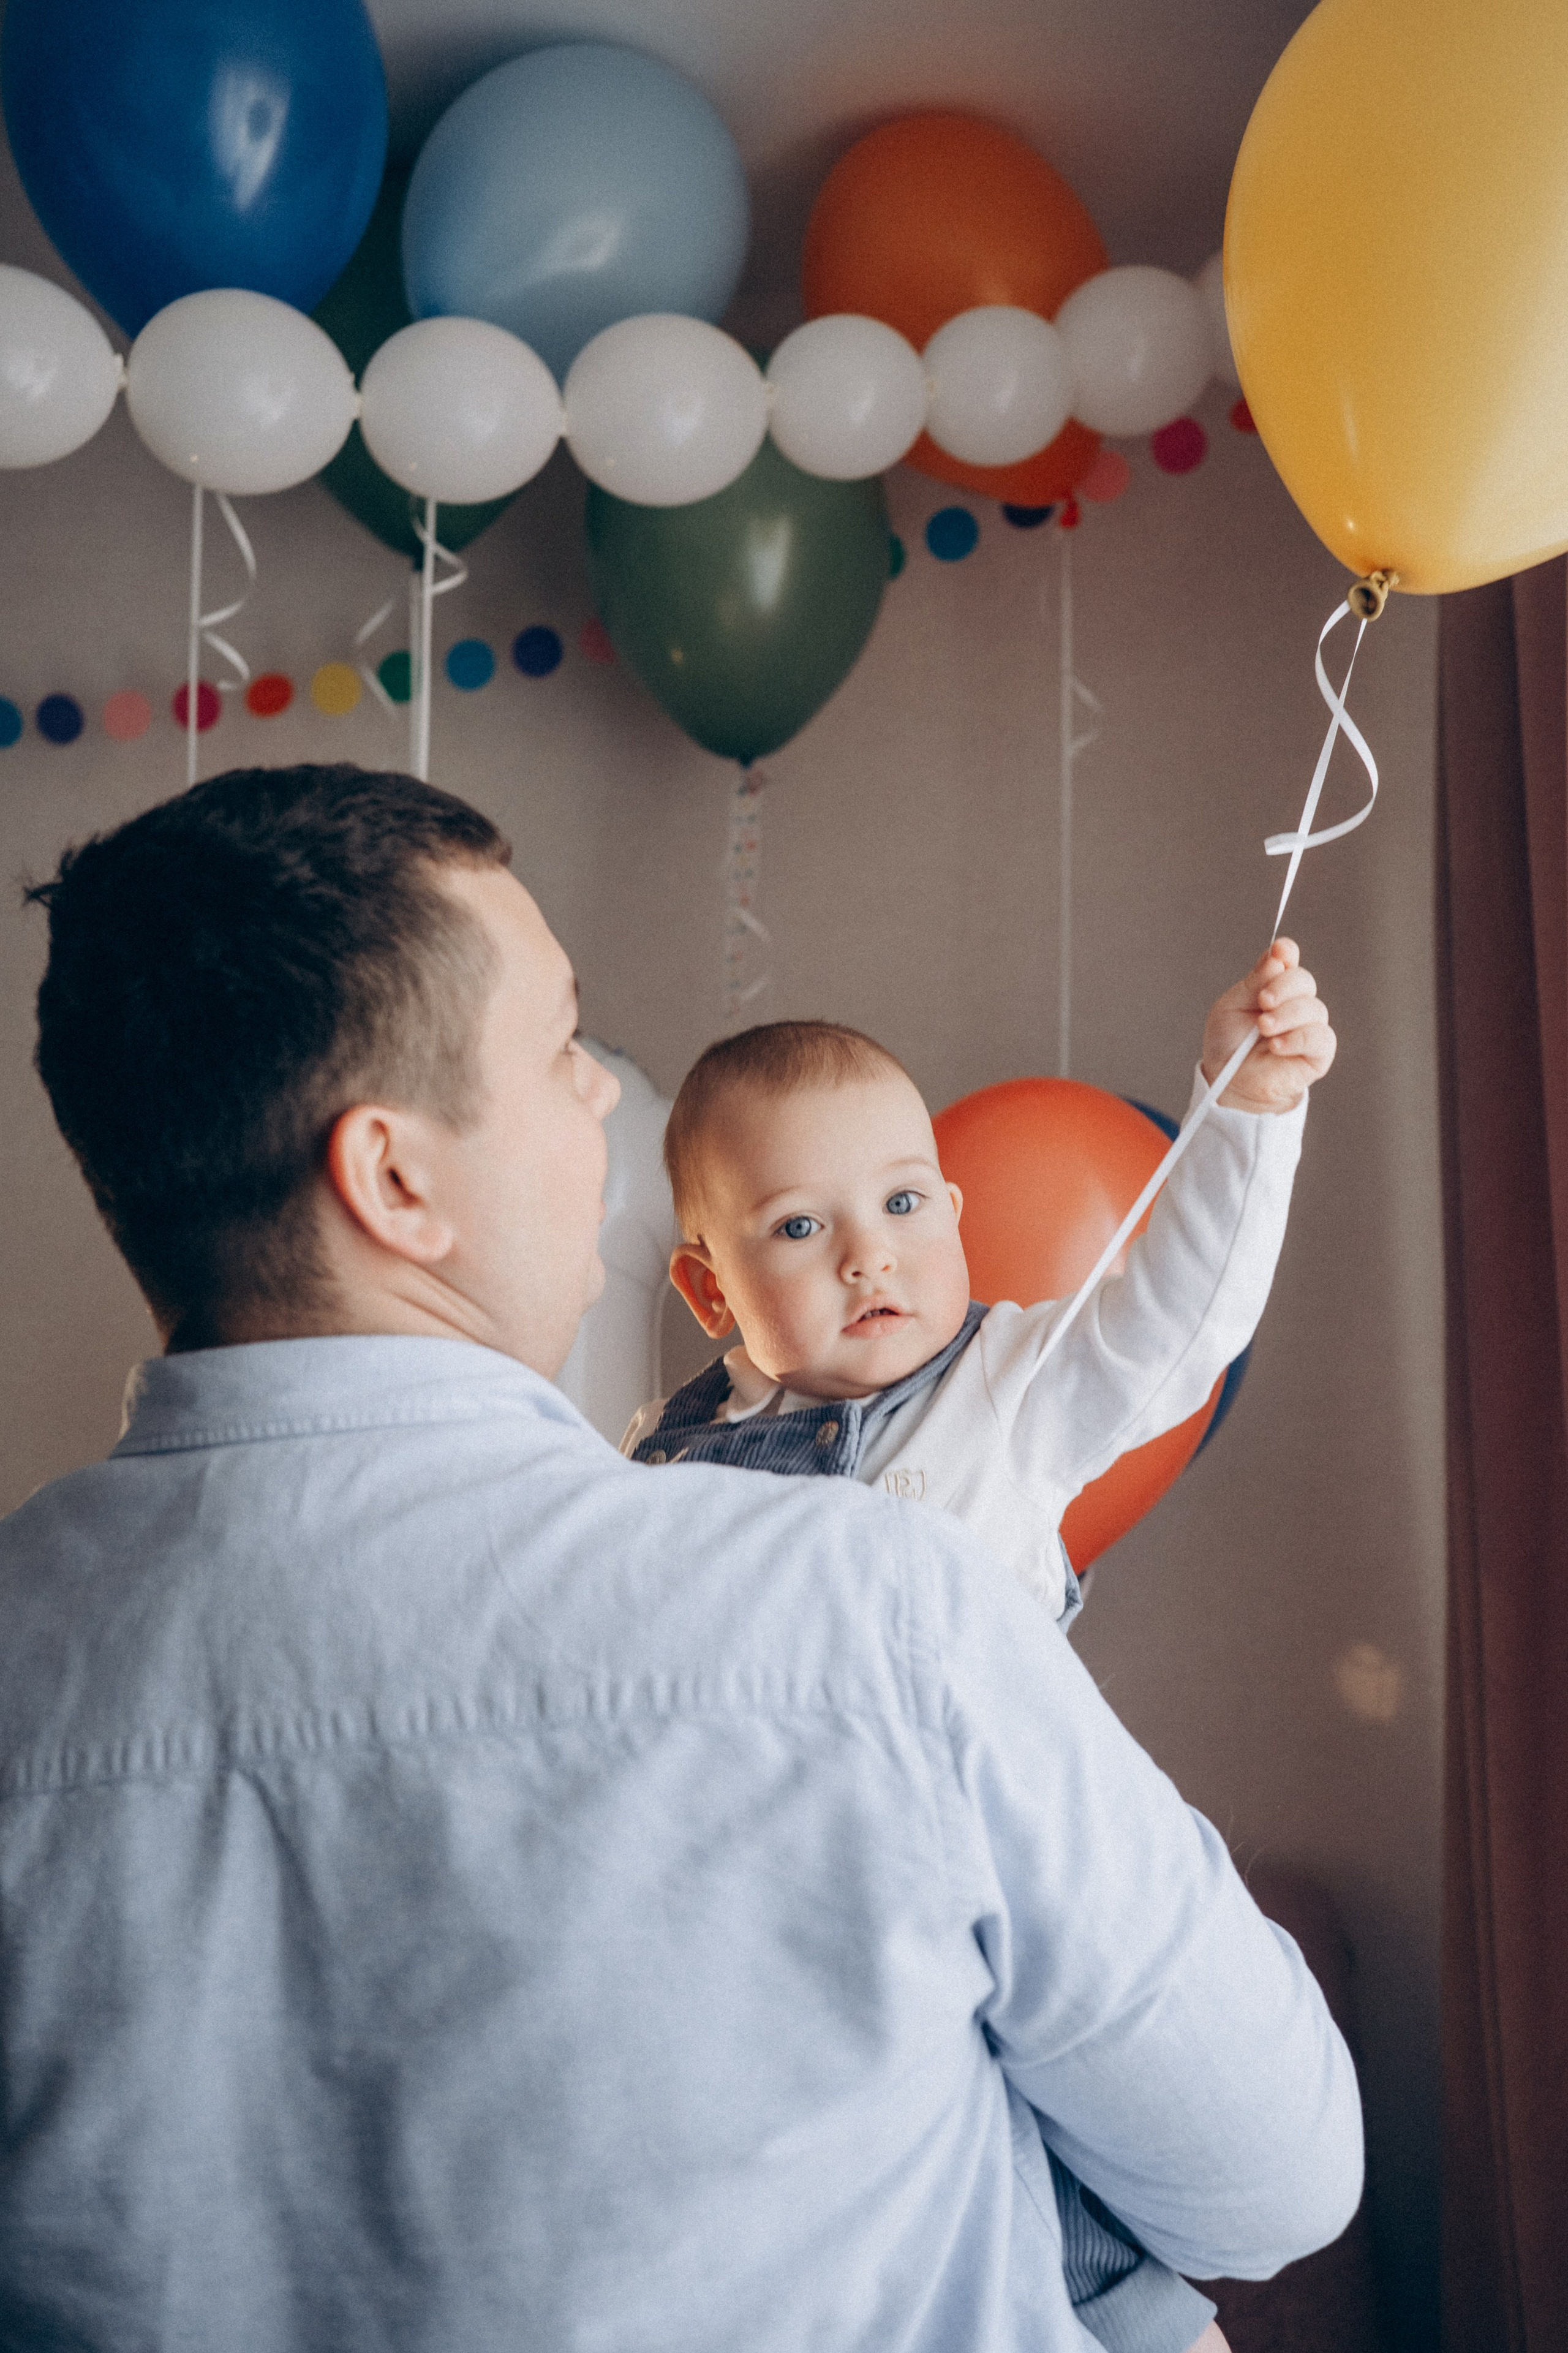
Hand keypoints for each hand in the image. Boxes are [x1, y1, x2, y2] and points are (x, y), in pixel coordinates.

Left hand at [1200, 938, 1334, 1112]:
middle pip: (1304, 980)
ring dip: (1286, 1016)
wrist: (1230, 1080)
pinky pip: (1320, 1037)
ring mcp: (1309, 1025)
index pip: (1288, 960)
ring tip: (1263, 1028)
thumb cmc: (1229, 1044)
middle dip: (1283, 987)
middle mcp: (1295, 1002)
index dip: (1287, 952)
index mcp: (1273, 985)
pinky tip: (1276, 1045)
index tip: (1279, 952)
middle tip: (1263, 1002)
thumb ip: (1253, 983)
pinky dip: (1297, 1038)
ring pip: (1314, 1008)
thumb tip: (1276, 957)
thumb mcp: (1230, 1007)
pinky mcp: (1319, 1052)